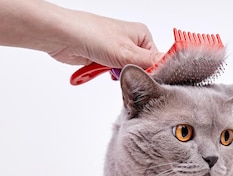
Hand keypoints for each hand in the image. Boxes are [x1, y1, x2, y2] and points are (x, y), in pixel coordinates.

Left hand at [47, 11, 163, 68]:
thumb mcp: (126, 52)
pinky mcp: (105, 60)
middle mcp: (132, 43)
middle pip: (143, 70)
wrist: (60, 35)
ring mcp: (118, 52)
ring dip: (119, 78)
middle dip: (134, 78)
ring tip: (110, 72)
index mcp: (142, 36)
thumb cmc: (91, 34)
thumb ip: (150, 63)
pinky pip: (114, 75)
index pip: (158, 61)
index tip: (149, 84)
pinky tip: (102, 72)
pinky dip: (108, 77)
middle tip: (126, 79)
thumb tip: (172, 68)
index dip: (154, 74)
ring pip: (128, 75)